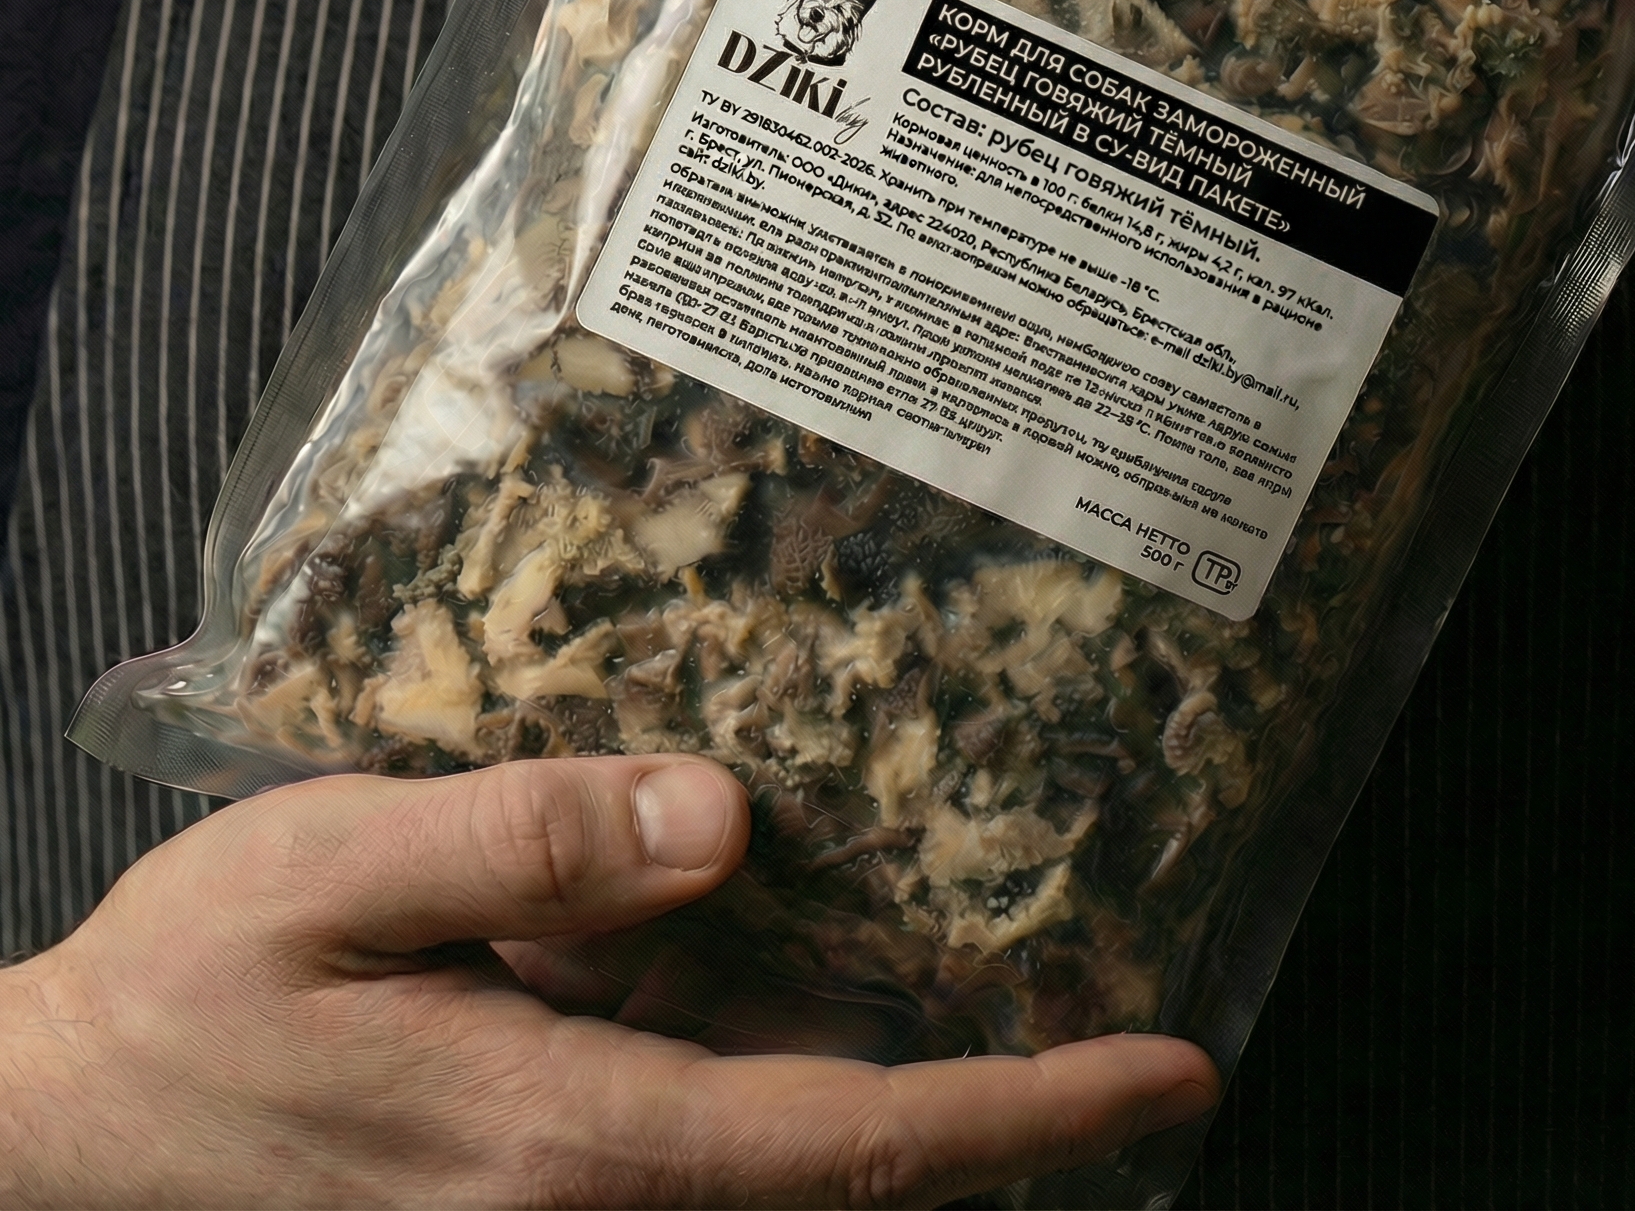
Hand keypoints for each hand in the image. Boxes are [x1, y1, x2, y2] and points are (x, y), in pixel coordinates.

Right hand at [0, 757, 1214, 1207]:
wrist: (70, 1129)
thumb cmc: (192, 992)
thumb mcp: (334, 876)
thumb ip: (529, 845)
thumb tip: (726, 817)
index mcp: (569, 1138)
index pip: (858, 1143)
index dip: (1034, 1115)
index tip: (1171, 1069)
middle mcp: (590, 1204)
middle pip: (856, 1175)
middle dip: (1008, 1111)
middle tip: (1126, 1000)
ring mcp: (565, 1210)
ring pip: (791, 1170)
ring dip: (909, 1095)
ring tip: (1006, 955)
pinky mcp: (536, 1183)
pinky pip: (712, 1144)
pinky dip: (796, 1080)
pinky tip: (797, 960)